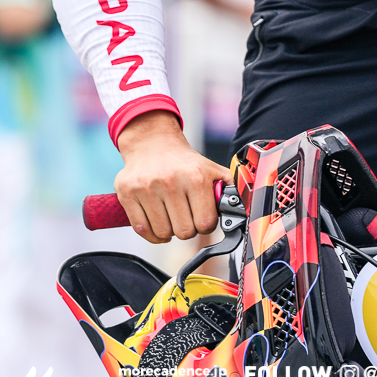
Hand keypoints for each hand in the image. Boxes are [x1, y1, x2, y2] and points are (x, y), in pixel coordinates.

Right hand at [113, 111, 229, 243]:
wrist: (152, 143)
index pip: (205, 224)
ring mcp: (146, 187)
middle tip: (185, 213)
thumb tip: (249, 208)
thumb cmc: (185, 162)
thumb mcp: (211, 169)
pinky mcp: (127, 193)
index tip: (201, 215)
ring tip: (170, 213)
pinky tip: (157, 220)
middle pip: (184, 232)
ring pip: (163, 233)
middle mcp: (169, 181)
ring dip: (169, 230)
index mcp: (195, 176)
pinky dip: (152, 233)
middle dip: (187, 227)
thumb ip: (231, 189)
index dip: (205, 224)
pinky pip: (142, 231)